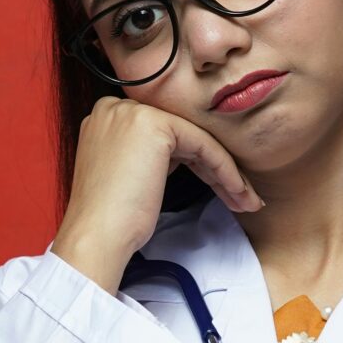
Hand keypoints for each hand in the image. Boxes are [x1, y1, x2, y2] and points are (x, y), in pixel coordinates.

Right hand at [52, 95, 263, 291]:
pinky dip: (225, 171)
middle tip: (240, 196)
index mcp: (106, 117)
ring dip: (227, 173)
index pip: (165, 134)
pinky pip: (203, 146)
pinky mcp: (155, 125)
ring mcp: (134, 112)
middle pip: (182, 135)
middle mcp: (116, 106)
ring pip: (197, 140)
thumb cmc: (112, 219)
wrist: (97, 235)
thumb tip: (185, 154)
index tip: (221, 188)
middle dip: (215, 168)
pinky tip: (238, 193)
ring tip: (246, 200)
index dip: (196, 162)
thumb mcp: (129, 175)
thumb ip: (148, 154)